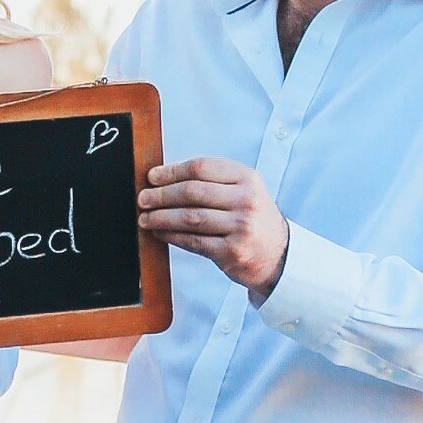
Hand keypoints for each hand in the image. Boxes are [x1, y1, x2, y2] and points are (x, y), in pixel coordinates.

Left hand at [138, 157, 289, 292]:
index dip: (172, 171)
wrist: (278, 255)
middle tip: (143, 198)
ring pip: (190, 217)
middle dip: (162, 195)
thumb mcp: (244, 191)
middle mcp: (247, 200)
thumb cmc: (253, 219)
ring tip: (145, 217)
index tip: (153, 176)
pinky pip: (193, 241)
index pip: (201, 168)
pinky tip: (159, 232)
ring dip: (161, 217)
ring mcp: (241, 227)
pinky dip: (171, 236)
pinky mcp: (232, 252)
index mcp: (247, 178)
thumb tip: (165, 179)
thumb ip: (214, 181)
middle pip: (193, 192)